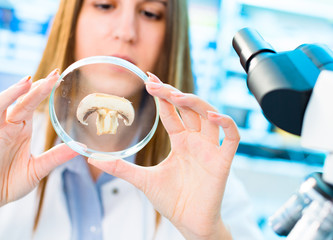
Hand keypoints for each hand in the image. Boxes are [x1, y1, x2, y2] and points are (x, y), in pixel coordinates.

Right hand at [0, 70, 78, 206]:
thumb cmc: (6, 183)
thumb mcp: (36, 169)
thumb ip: (55, 157)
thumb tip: (80, 148)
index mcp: (20, 128)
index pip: (32, 104)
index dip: (43, 90)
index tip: (58, 78)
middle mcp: (7, 125)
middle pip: (22, 100)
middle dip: (37, 87)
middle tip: (55, 74)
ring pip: (4, 104)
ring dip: (17, 93)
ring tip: (31, 82)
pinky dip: (3, 103)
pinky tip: (11, 97)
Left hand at [88, 73, 239, 239]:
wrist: (189, 223)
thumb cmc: (172, 201)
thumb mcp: (143, 180)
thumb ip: (121, 168)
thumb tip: (93, 159)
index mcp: (181, 142)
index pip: (172, 112)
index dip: (162, 96)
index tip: (148, 80)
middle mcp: (196, 141)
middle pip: (189, 109)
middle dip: (174, 94)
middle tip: (155, 83)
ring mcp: (211, 149)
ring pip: (210, 117)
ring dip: (196, 103)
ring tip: (177, 96)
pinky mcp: (223, 161)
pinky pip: (232, 136)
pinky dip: (226, 123)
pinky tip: (212, 115)